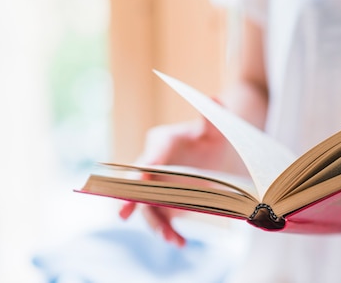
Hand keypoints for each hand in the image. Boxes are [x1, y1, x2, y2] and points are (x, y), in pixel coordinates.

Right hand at [119, 116, 231, 246]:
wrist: (217, 151)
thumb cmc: (213, 135)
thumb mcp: (217, 127)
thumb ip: (213, 117)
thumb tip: (216, 99)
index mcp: (161, 144)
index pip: (149, 157)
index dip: (141, 170)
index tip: (138, 181)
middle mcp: (153, 164)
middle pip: (139, 185)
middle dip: (131, 200)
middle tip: (122, 214)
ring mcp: (157, 185)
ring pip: (148, 206)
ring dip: (156, 224)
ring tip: (174, 239)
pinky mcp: (165, 201)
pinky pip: (160, 217)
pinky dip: (168, 230)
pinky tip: (181, 241)